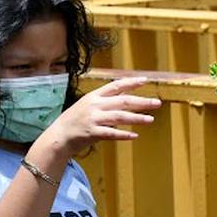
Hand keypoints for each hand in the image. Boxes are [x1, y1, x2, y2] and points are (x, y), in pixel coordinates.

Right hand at [41, 77, 161, 157]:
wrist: (58, 136)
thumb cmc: (76, 120)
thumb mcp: (89, 105)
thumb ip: (107, 100)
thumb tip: (126, 92)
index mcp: (94, 96)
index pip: (116, 86)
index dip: (131, 82)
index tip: (146, 80)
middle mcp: (94, 105)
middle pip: (122, 101)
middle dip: (141, 102)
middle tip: (157, 103)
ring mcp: (93, 119)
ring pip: (119, 117)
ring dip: (136, 118)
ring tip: (150, 119)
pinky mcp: (91, 133)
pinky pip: (110, 133)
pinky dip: (123, 134)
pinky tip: (134, 136)